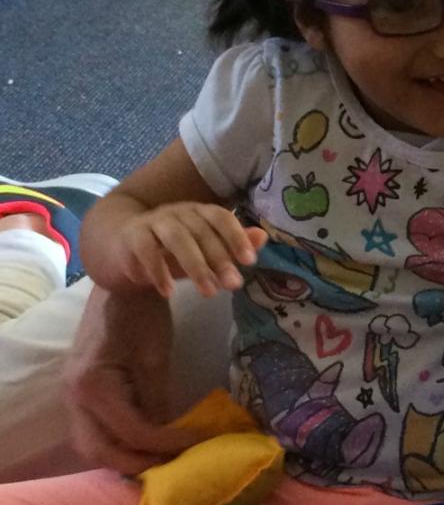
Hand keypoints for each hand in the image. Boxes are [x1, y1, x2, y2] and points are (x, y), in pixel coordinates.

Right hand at [64, 285, 203, 474]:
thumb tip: (171, 440)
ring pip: (93, 446)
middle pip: (100, 452)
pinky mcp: (82, 394)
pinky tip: (146, 446)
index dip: (168, 444)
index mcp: (93, 387)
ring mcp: (74, 397)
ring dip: (126, 458)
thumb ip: (158, 402)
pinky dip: (119, 444)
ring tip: (161, 460)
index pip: (132, 433)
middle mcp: (74, 397)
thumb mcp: (155, 359)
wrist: (121, 286)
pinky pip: (96, 431)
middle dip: (138, 464)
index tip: (199, 443)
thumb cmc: (141, 316)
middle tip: (174, 466)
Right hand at [116, 202, 266, 297]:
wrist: (120, 246)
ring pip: (177, 237)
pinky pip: (146, 250)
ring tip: (208, 292)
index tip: (249, 261)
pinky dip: (158, 271)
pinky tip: (169, 292)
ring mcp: (153, 221)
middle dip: (220, 259)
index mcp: (198, 212)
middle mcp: (177, 212)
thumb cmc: (169, 250)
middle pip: (201, 230)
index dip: (236, 236)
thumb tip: (262, 238)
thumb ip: (230, 245)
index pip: (220, 217)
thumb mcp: (202, 251)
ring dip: (195, 266)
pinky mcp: (131, 236)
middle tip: (233, 285)